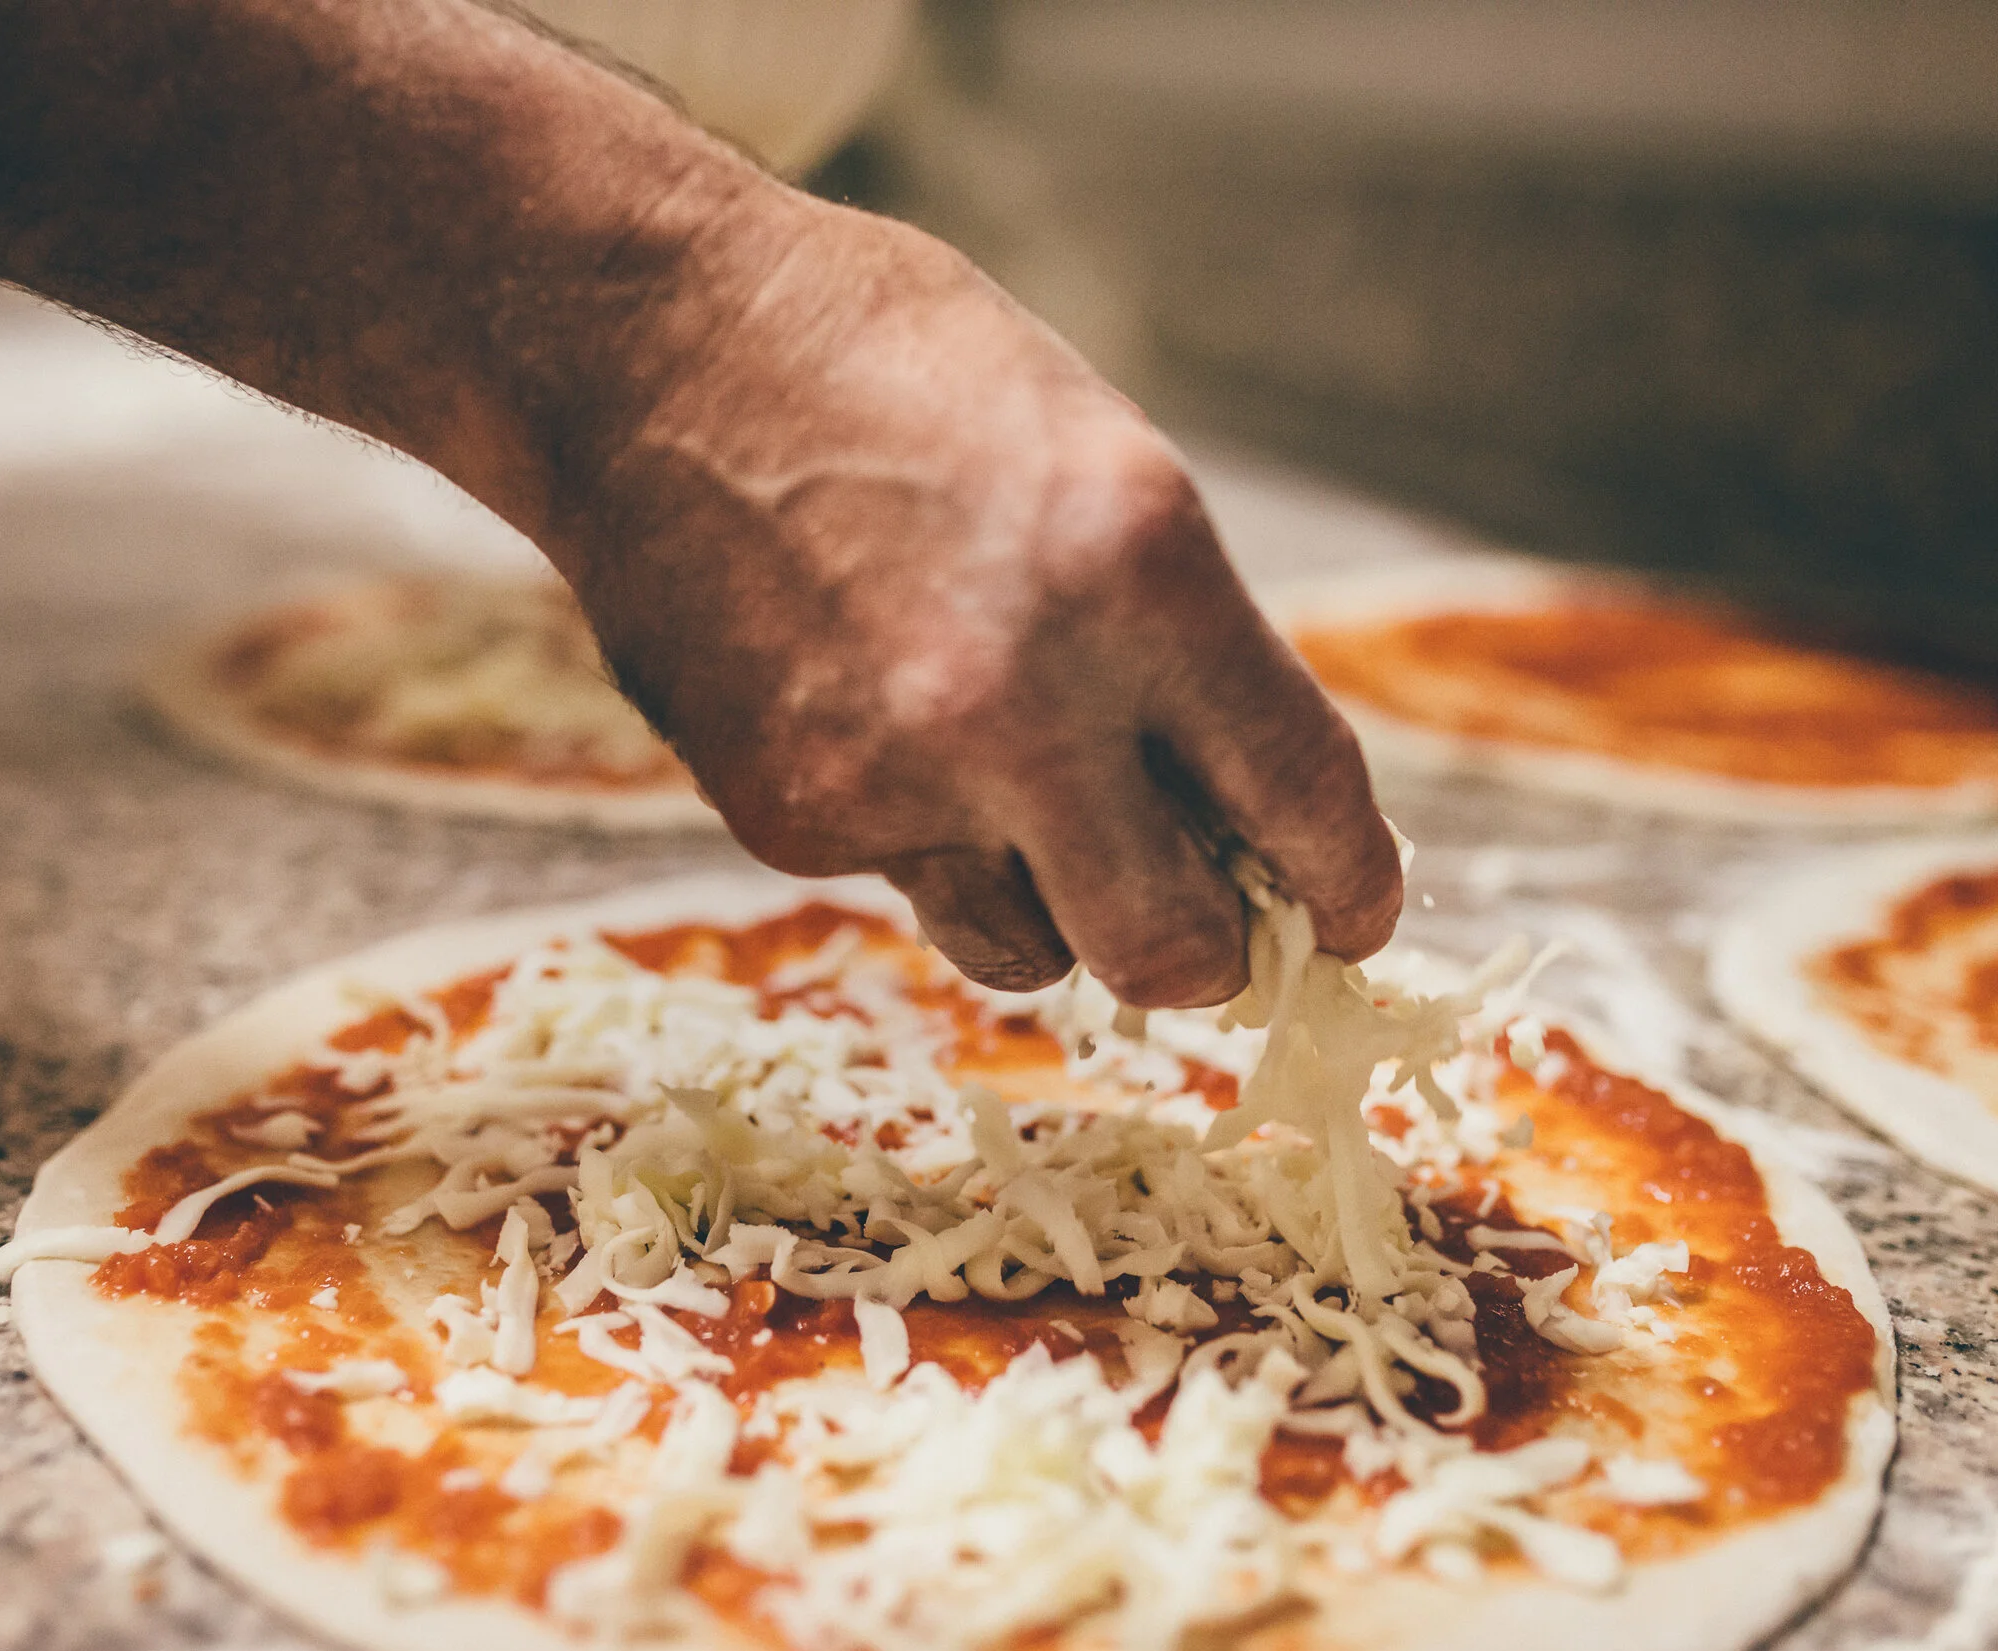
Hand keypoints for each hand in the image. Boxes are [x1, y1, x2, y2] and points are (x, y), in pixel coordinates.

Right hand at [540, 201, 1403, 1006]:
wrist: (646, 349)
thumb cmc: (895, 371)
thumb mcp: (1098, 460)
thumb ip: (1182, 640)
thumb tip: (1240, 807)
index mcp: (1143, 573)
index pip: (1303, 800)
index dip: (1349, 884)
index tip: (1351, 913)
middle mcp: (1026, 700)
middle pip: (1173, 955)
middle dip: (1208, 951)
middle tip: (1201, 912)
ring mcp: (894, 777)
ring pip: (1033, 953)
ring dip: (1057, 903)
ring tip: (1006, 780)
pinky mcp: (788, 818)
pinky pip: (909, 885)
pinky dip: (922, 834)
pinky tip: (870, 712)